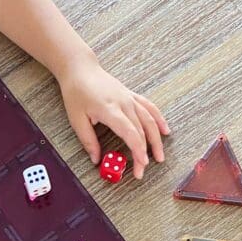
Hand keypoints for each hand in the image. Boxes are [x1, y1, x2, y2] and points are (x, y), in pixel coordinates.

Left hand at [58, 55, 169, 178]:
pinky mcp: (131, 96)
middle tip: (142, 171)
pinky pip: (149, 108)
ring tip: (160, 156)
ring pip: (149, 120)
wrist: (81, 70)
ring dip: (156, 140)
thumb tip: (96, 160)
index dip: (138, 149)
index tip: (141, 163)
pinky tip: (165, 130)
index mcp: (110, 110)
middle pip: (141, 131)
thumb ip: (88, 141)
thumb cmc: (77, 93)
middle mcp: (123, 103)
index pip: (130, 132)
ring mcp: (129, 98)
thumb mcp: (77, 120)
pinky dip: (158, 119)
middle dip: (144, 153)